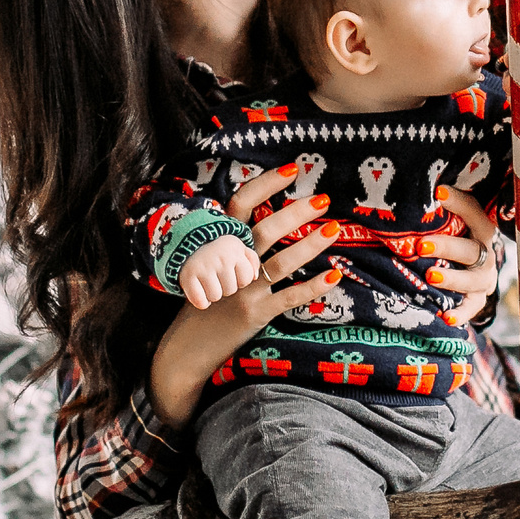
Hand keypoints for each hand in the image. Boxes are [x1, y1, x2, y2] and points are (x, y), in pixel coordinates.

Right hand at [148, 162, 343, 427]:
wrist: (184, 349)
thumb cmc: (201, 303)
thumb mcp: (207, 266)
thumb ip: (230, 244)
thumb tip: (264, 219)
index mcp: (217, 246)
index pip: (241, 205)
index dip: (266, 184)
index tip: (291, 169)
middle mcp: (229, 264)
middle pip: (266, 230)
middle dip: (297, 212)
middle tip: (323, 199)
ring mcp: (242, 290)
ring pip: (281, 262)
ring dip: (310, 245)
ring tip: (335, 229)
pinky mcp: (254, 315)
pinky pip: (289, 298)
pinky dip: (313, 287)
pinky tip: (335, 276)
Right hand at [177, 235, 261, 306]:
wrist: (186, 240)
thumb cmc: (216, 248)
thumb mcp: (236, 247)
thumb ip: (251, 259)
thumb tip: (255, 277)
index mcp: (234, 250)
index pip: (246, 279)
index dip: (238, 279)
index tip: (230, 272)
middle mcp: (221, 258)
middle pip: (231, 290)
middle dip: (224, 286)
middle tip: (216, 276)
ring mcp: (204, 267)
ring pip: (215, 296)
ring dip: (211, 293)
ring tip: (207, 282)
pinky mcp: (188, 276)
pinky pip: (200, 301)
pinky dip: (199, 300)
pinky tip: (198, 290)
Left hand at [426, 185, 501, 325]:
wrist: (474, 269)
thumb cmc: (454, 238)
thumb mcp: (451, 223)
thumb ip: (439, 213)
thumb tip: (412, 193)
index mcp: (480, 230)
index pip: (474, 212)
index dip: (459, 203)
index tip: (438, 193)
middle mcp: (486, 254)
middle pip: (470, 250)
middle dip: (446, 247)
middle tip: (421, 246)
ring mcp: (483, 279)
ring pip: (471, 280)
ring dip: (451, 278)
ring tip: (429, 276)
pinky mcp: (478, 299)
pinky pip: (471, 308)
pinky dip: (460, 315)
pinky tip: (445, 318)